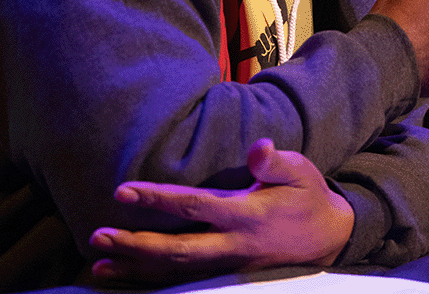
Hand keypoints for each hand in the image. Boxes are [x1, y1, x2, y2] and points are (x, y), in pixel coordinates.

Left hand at [89, 138, 353, 283]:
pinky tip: (127, 278)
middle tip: (98, 237)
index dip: (157, 200)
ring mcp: (229, 266)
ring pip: (176, 273)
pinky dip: (152, 283)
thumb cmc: (307, 197)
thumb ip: (275, 161)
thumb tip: (257, 148)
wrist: (330, 238)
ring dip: (136, 270)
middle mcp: (233, 245)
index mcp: (247, 215)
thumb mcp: (300, 171)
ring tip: (99, 264)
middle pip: (176, 250)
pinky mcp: (226, 276)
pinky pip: (183, 283)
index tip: (123, 191)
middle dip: (135, 244)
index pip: (194, 206)